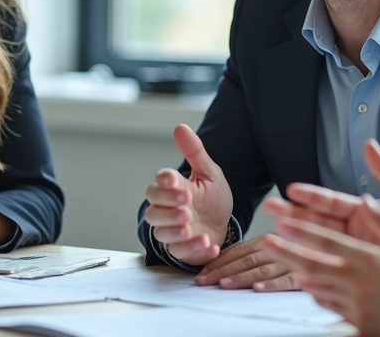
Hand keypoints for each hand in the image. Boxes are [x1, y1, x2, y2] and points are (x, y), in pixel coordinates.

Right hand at [143, 124, 232, 265]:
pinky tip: (207, 243)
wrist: (226, 225)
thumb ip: (195, 153)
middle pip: (153, 211)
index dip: (164, 183)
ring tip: (191, 227)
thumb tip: (180, 127)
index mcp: (171, 190)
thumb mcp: (209, 173)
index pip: (158, 185)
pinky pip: (180, 252)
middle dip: (168, 207)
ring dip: (174, 230)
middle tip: (186, 203)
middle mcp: (166, 211)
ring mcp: (172, 232)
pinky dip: (193, 249)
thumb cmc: (212, 198)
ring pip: (162, 233)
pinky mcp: (181, 250)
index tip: (173, 178)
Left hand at [194, 236, 296, 290]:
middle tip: (204, 281)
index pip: (237, 252)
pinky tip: (259, 288)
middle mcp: (276, 249)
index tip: (202, 272)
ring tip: (225, 284)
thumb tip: (222, 261)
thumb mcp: (272, 245)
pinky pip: (286, 281)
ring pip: (261, 270)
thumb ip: (251, 252)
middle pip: (244, 261)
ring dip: (241, 277)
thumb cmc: (295, 248)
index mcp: (265, 240)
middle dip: (222, 272)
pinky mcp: (302, 276)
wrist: (329, 244)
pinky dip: (272, 284)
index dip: (218, 262)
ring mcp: (289, 262)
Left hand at [262, 196, 379, 335]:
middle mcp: (358, 282)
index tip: (282, 222)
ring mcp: (356, 305)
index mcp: (370, 260)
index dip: (301, 231)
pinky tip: (308, 286)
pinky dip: (316, 294)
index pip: (327, 241)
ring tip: (280, 261)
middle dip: (286, 252)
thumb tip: (367, 201)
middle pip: (312, 264)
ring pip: (317, 286)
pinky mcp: (358, 322)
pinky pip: (329, 305)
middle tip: (266, 242)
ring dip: (296, 272)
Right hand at [263, 140, 379, 277]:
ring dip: (296, 242)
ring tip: (275, 238)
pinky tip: (296, 267)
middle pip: (317, 223)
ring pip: (318, 246)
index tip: (291, 190)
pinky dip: (313, 269)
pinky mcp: (360, 273)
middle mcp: (356, 231)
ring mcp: (356, 252)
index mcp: (365, 211)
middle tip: (269, 210)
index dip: (311, 196)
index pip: (331, 202)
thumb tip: (369, 145)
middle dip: (292, 216)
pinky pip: (331, 270)